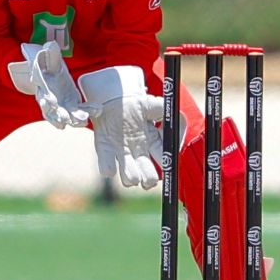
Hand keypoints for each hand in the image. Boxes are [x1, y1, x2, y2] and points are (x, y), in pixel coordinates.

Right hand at [22, 42, 88, 128]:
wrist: (51, 73)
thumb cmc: (48, 65)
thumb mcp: (48, 57)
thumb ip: (50, 53)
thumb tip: (51, 45)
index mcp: (42, 88)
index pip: (43, 96)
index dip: (47, 100)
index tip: (52, 103)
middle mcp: (49, 100)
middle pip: (53, 111)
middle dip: (60, 115)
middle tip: (67, 119)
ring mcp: (60, 105)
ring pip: (66, 115)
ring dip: (74, 119)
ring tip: (83, 121)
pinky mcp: (71, 106)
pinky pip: (77, 112)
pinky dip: (86, 113)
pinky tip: (96, 112)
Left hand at [78, 66, 164, 189]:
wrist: (115, 99)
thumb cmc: (138, 104)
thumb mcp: (158, 107)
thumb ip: (169, 116)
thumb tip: (175, 131)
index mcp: (154, 143)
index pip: (166, 162)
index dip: (166, 165)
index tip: (164, 162)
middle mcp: (139, 153)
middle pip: (148, 179)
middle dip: (148, 180)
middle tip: (146, 177)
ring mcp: (122, 154)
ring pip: (129, 179)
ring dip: (131, 177)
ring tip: (130, 171)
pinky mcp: (105, 150)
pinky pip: (107, 168)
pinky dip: (109, 169)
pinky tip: (111, 165)